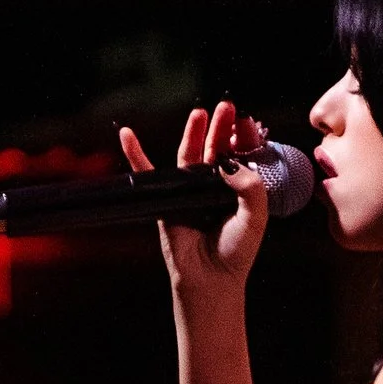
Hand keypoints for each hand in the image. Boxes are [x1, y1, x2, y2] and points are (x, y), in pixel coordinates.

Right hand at [122, 99, 269, 304]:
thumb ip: (250, 185)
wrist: (210, 278)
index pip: (240, 156)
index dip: (241, 138)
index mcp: (237, 190)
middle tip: (226, 106)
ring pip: (189, 154)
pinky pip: (149, 172)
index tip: (246, 120)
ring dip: (193, 132)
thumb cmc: (236, 251)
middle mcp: (214, 188)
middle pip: (215, 149)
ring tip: (199, 112)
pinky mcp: (167, 198)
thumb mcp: (255, 215)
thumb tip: (225, 162)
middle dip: (220, 127)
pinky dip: (135, 154)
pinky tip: (127, 134)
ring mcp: (190, 191)